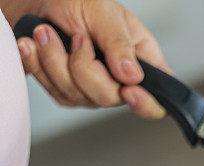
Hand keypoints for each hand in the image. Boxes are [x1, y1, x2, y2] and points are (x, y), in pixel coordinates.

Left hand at [11, 0, 170, 118]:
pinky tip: (32, 45)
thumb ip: (120, 43)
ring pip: (76, 96)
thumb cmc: (77, 1)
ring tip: (44, 31)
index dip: (146, 103)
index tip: (129, 91)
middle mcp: (120, 82)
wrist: (40, 2)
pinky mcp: (68, 94)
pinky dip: (39, 65)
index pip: (156, 99)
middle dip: (84, 67)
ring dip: (54, 60)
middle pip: (109, 98)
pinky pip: (54, 92)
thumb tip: (132, 75)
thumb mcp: (104, 11)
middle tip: (76, 37)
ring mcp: (93, 91)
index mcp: (142, 62)